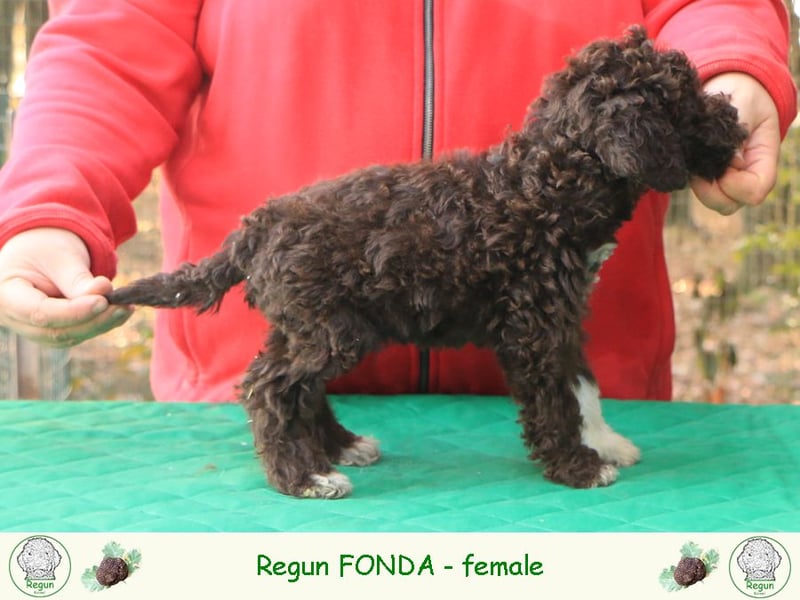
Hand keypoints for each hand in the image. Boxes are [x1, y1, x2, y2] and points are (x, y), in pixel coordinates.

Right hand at [0, 228, 131, 346]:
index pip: (39, 312)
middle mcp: (15, 319)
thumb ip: (77, 278)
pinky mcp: (54, 331)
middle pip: (56, 331)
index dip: (72, 312)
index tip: (102, 301)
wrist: (43, 248)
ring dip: (102, 324)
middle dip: (93, 320)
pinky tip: (120, 311)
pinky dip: (101, 324)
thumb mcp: (60, 254)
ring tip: (126, 307)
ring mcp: (34, 329)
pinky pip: (79, 333)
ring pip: (71, 336)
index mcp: (6, 294)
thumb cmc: (46, 247)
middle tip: (123, 305)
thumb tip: (103, 292)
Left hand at [691, 72, 780, 214]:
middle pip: (729, 205)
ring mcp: (726, 180)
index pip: (754, 192)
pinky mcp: (707, 177)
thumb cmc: (743, 96)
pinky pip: (698, 190)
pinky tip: (688, 157)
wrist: (732, 92)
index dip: (736, 184)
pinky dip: (691, 178)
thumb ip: (737, 131)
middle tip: (701, 161)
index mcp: (763, 160)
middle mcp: (746, 176)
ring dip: (699, 185)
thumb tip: (731, 162)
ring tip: (695, 155)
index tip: (724, 159)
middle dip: (711, 190)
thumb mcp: (744, 104)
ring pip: (712, 201)